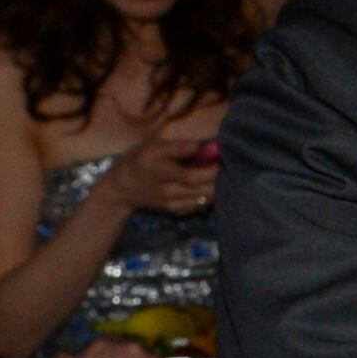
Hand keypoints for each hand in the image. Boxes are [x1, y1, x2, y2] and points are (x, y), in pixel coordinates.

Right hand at [103, 116, 221, 216]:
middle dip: (221, 179)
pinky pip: (201, 206)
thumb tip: (201, 146)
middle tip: (232, 165)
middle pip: (203, 191)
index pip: (193, 176)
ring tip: (227, 173)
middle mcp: (169, 193)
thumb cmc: (140, 160)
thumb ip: (177, 147)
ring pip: (205, 200)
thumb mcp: (152, 147)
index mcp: (162, 173)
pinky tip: (215, 185)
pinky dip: (211, 196)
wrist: (124, 187)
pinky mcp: (178, 211)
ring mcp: (174, 205)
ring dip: (219, 188)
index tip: (225, 157)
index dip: (212, 170)